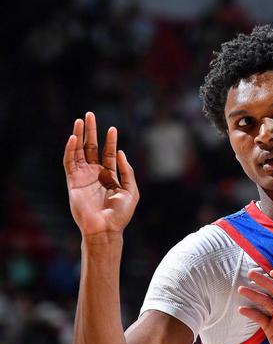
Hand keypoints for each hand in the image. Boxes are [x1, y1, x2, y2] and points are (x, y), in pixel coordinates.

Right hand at [64, 112, 138, 237]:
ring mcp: (83, 177)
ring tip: (81, 120)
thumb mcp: (131, 191)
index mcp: (109, 176)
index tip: (112, 128)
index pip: (108, 154)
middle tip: (89, 115)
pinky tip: (74, 137)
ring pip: (79, 151)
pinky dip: (70, 149)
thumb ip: (127, 172)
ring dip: (79, 135)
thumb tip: (120, 153)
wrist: (106, 228)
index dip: (110, 141)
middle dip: (91, 132)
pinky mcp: (72, 182)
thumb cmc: (120, 214)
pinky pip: (69, 162)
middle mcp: (95, 175)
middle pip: (91, 148)